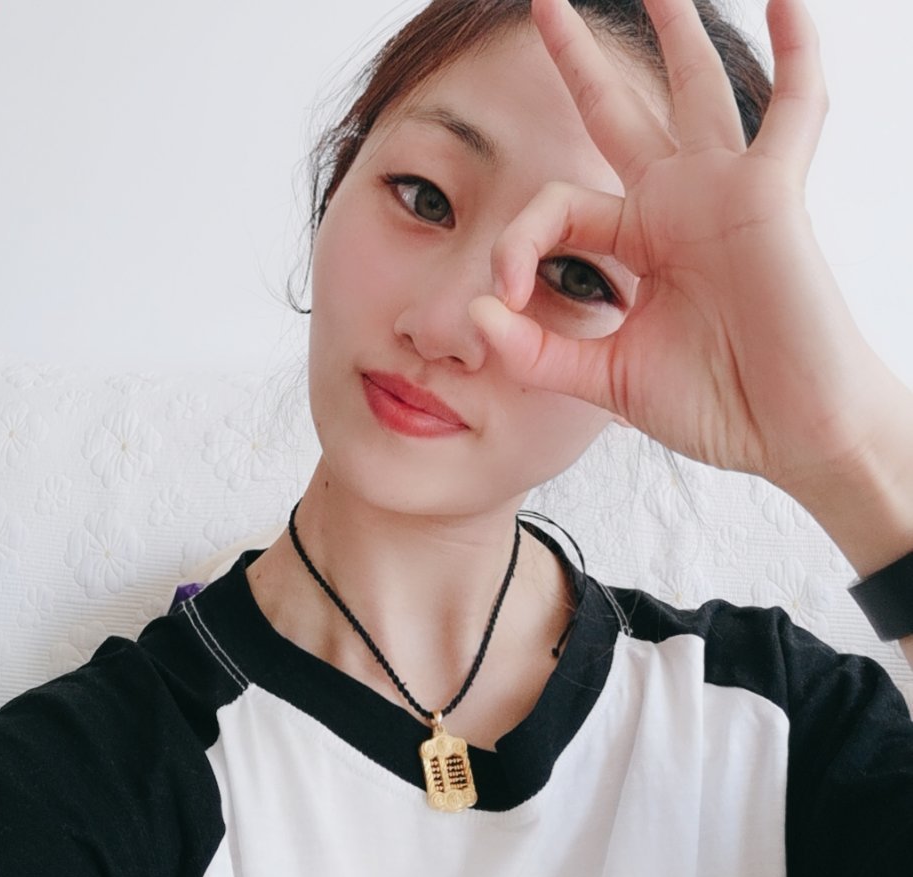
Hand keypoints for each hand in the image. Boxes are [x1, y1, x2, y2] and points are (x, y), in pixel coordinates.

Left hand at [470, 0, 895, 494]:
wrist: (784, 435)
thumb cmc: (710, 405)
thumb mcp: (603, 379)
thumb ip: (536, 352)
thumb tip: (476, 314)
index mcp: (634, 244)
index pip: (553, 209)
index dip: (514, 244)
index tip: (502, 300)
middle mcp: (675, 207)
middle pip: (616, 115)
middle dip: (578, 63)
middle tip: (542, 6)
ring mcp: (723, 194)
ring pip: (695, 91)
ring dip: (677, 31)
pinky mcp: (771, 197)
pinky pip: (794, 111)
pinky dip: (798, 55)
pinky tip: (786, 2)